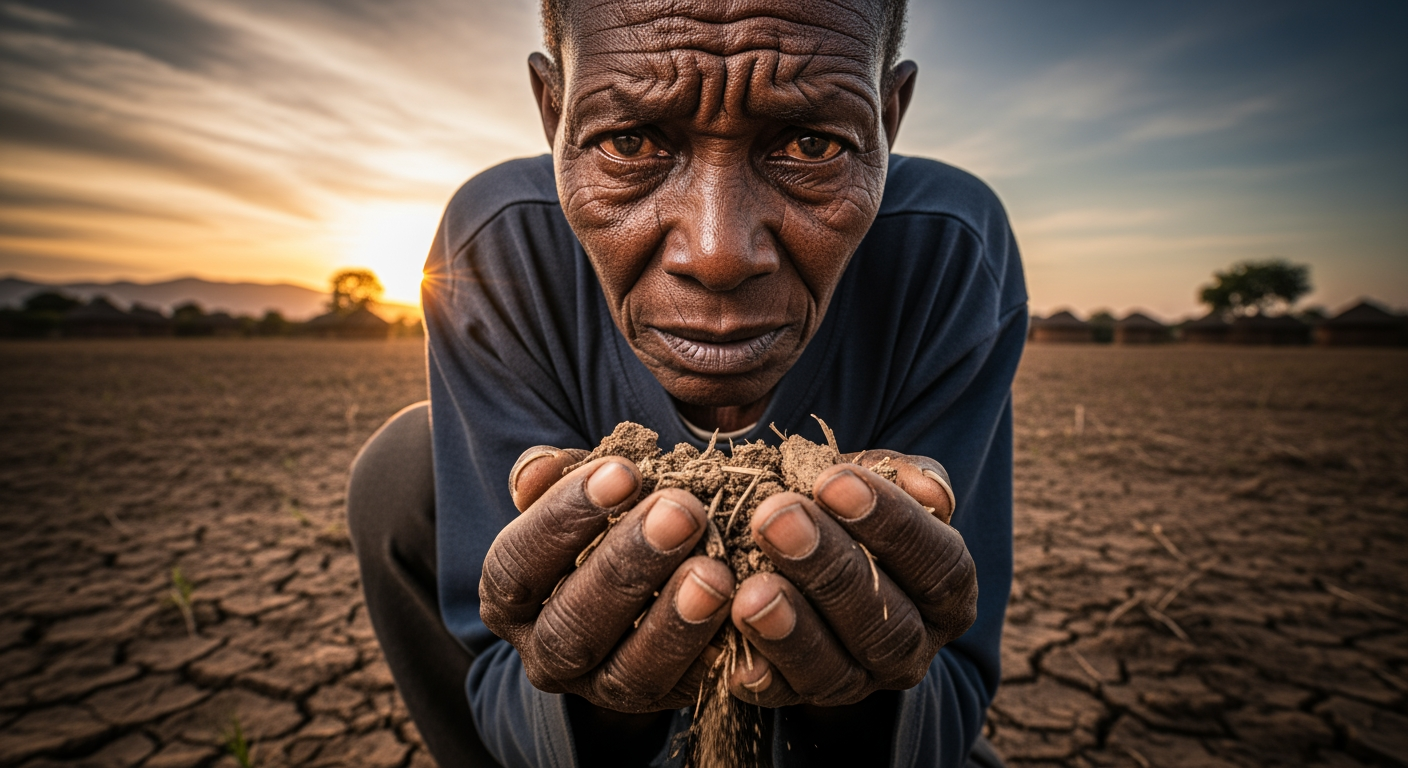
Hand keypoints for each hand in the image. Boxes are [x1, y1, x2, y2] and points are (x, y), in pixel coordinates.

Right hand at [480, 447, 736, 712]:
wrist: (639, 598)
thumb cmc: (606, 527)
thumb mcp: (581, 498)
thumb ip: (559, 479)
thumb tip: (539, 469)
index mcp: (510, 598)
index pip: (516, 564)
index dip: (564, 517)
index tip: (624, 472)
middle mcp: (546, 654)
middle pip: (570, 626)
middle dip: (627, 566)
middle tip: (682, 513)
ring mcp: (601, 689)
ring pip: (627, 674)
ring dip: (673, 622)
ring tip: (715, 573)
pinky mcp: (661, 703)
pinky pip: (689, 692)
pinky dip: (717, 656)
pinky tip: (744, 615)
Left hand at [724, 451, 976, 706]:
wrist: (808, 557)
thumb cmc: (846, 509)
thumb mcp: (874, 482)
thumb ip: (899, 474)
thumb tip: (928, 487)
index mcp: (946, 591)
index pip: (939, 564)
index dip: (892, 523)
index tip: (833, 480)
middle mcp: (913, 647)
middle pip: (887, 622)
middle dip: (829, 568)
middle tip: (774, 519)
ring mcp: (860, 681)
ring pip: (837, 669)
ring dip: (791, 628)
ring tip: (750, 589)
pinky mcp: (804, 698)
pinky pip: (782, 696)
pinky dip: (758, 672)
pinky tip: (731, 643)